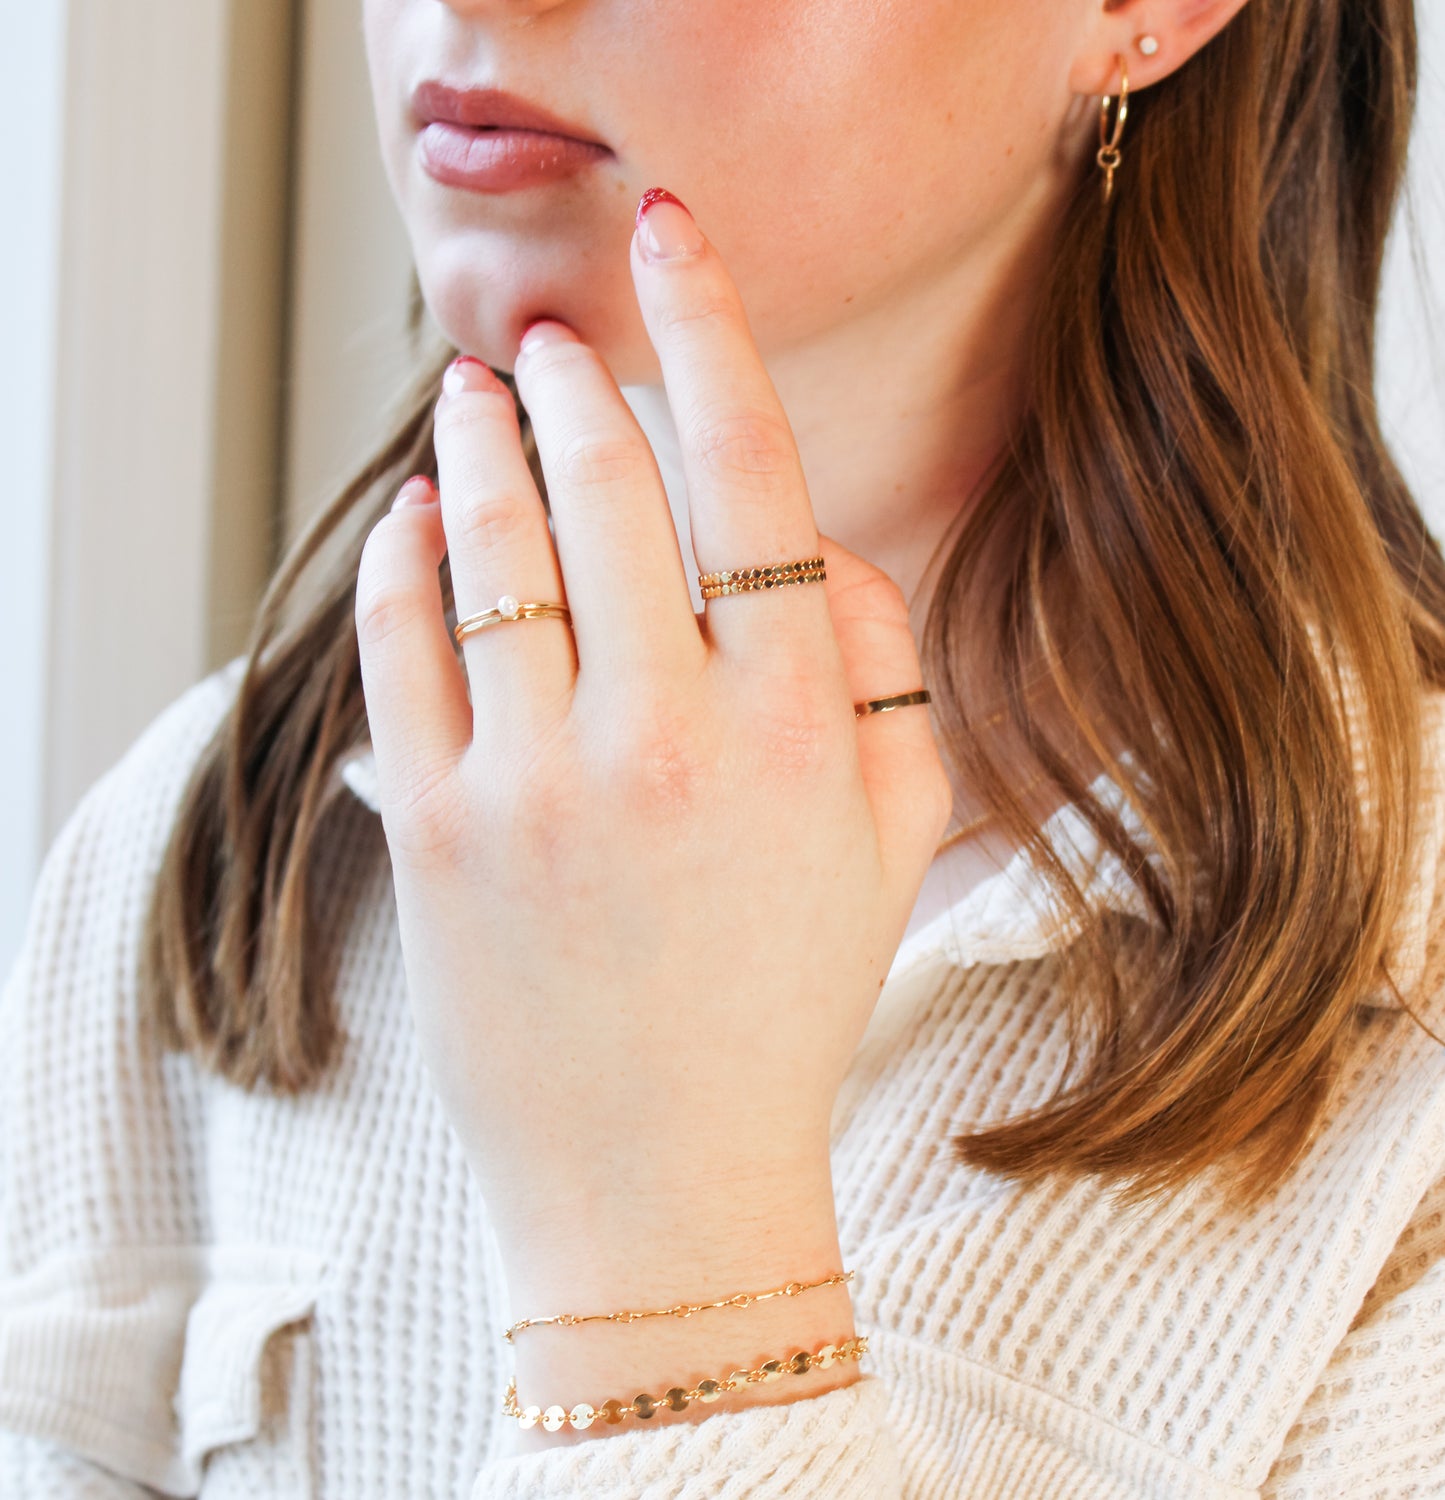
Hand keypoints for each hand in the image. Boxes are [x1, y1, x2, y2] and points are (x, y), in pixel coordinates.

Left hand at [353, 190, 953, 1251]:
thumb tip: (817, 543)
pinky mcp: (431, 829)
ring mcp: (535, 782)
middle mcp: (666, 736)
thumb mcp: (895, 839)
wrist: (658, 1175)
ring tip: (478, 387)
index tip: (673, 244)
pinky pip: (402, 642)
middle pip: (610, 485)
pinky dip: (402, 551)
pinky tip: (416, 510)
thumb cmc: (783, 1001)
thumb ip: (885, 672)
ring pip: (493, 543)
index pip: (754, 476)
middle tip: (559, 338)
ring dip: (483, 438)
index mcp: (797, 727)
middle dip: (581, 377)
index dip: (711, 332)